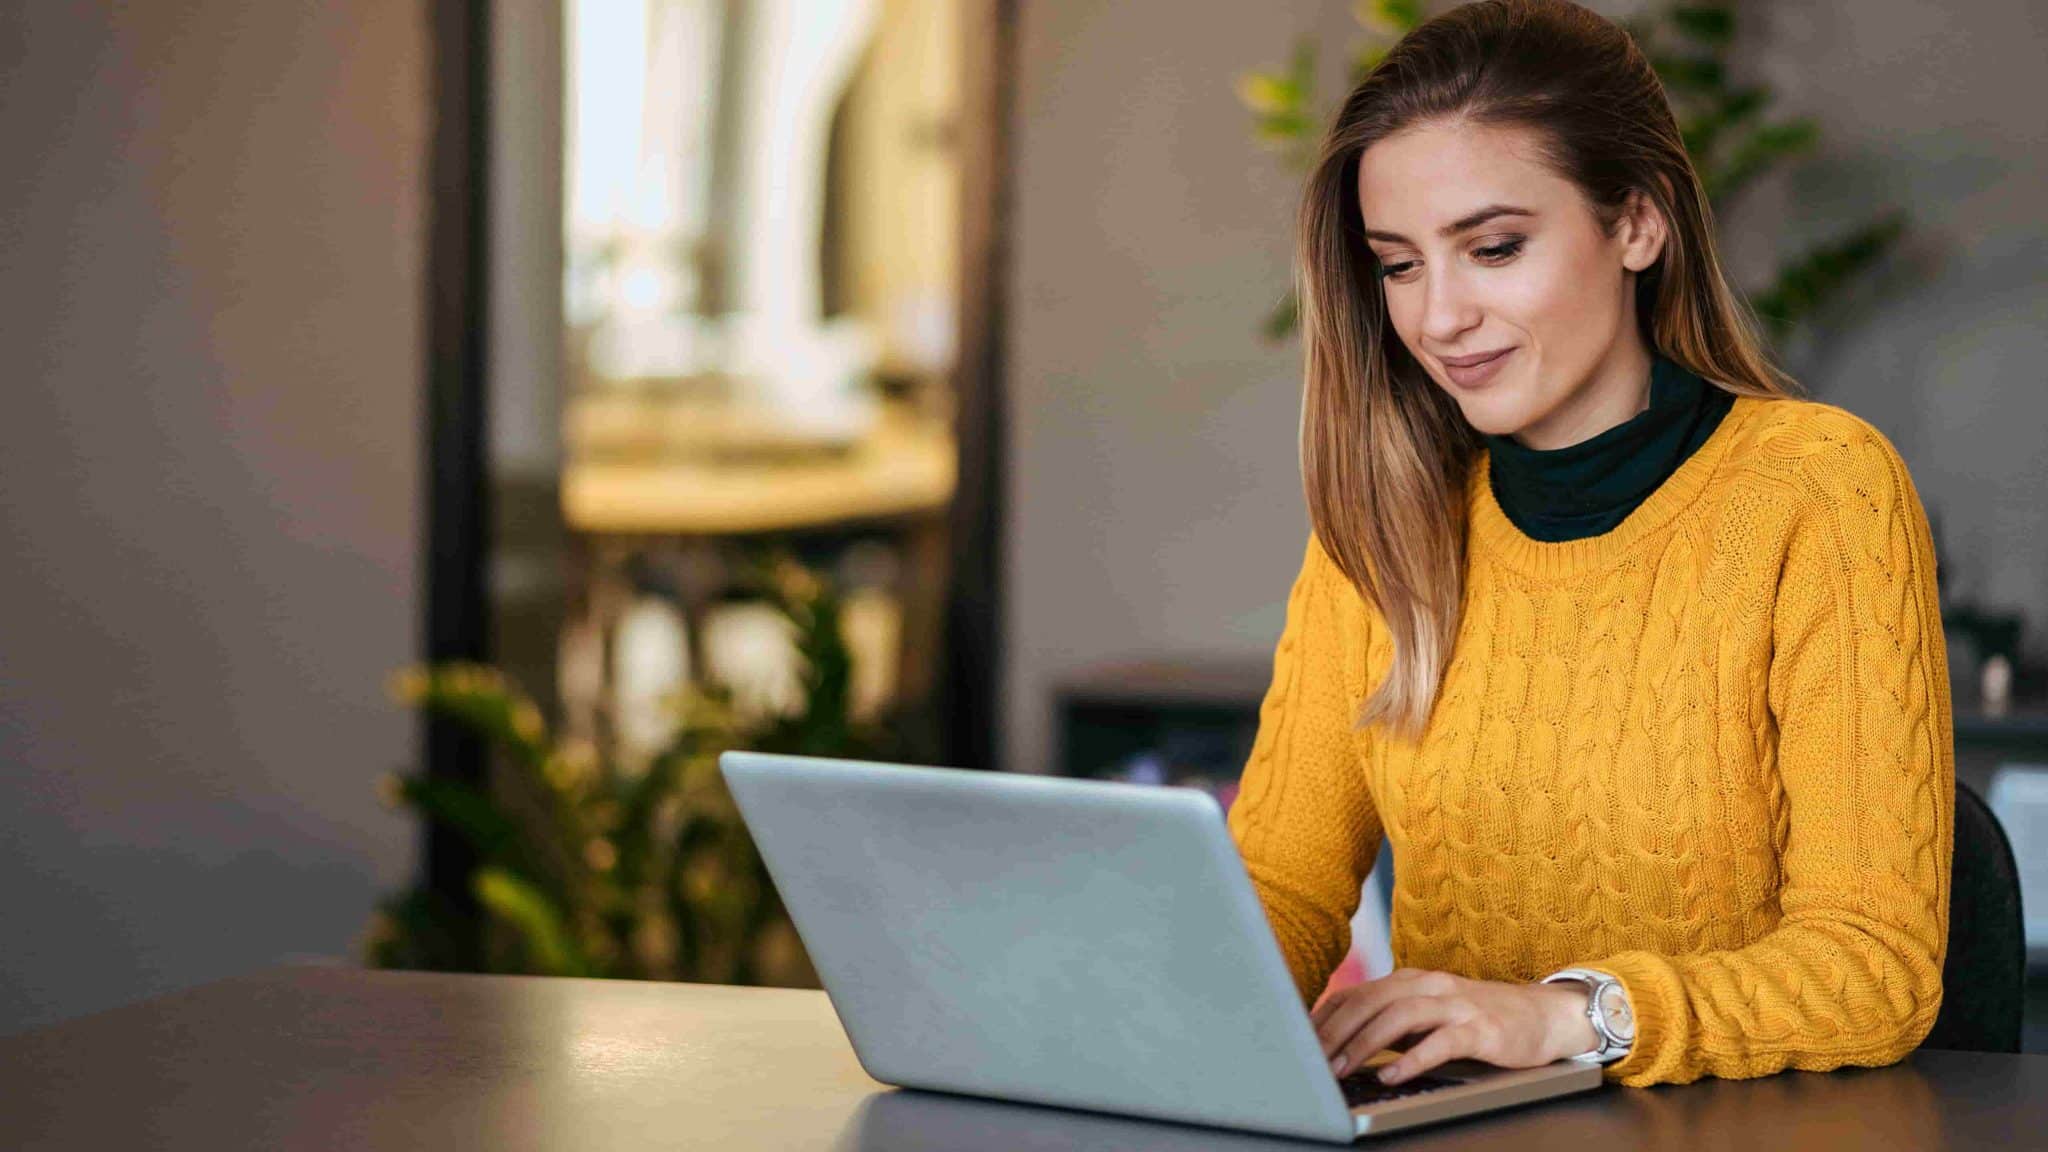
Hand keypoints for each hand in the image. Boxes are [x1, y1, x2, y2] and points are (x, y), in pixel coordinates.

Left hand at [1311, 968, 1597, 1084]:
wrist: (1540, 1016)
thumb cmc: (1475, 1018)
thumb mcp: (1427, 1013)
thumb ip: (1390, 1019)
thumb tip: (1339, 1039)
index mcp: (1409, 980)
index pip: (1355, 994)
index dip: (1324, 1018)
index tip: (1299, 1042)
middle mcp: (1428, 985)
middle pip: (1370, 1002)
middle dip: (1336, 1032)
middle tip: (1312, 1060)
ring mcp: (1455, 1005)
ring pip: (1399, 1017)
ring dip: (1365, 1044)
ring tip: (1343, 1068)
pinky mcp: (1480, 1029)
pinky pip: (1440, 1043)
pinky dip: (1411, 1060)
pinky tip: (1392, 1076)